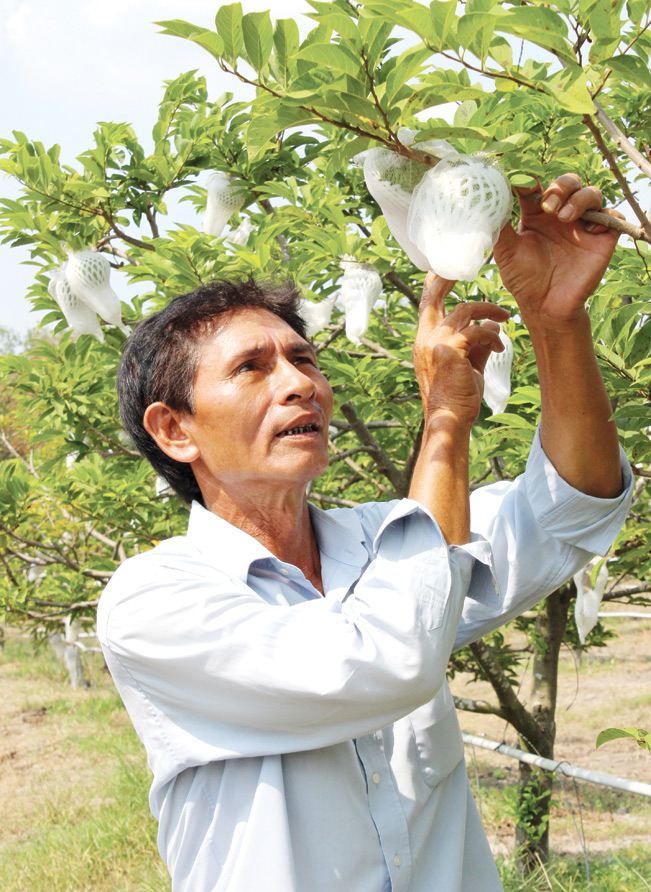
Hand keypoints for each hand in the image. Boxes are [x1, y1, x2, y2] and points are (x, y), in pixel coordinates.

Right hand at [413, 273, 509, 427]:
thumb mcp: (468, 364)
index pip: (426, 305)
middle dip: (449, 277)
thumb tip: (492, 324)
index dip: (434, 285)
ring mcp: (435, 342)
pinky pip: (477, 330)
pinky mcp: (450, 349)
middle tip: (468, 267)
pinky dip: (492, 337)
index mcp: (424, 341)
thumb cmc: (457, 395)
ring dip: (489, 310)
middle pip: (435, 296)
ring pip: (465, 310)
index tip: (443, 270)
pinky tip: (500, 349)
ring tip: (506, 318)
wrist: (449, 418)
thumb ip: (477, 342)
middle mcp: (425, 338)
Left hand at [494, 174, 622, 328]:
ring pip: (591, 193)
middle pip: (568, 182)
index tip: (523, 184)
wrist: (545, 306)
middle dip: (560, 187)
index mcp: (536, 214)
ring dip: (579, 198)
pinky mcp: (601, 238)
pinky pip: (613, 216)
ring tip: (565, 218)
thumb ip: (499, 227)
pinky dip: (606, 216)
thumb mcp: (506, 252)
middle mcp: (560, 215)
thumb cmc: (524, 280)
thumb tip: (487, 203)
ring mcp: (582, 225)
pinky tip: (590, 231)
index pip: (536, 187)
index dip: (530, 180)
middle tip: (548, 206)